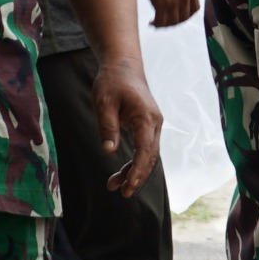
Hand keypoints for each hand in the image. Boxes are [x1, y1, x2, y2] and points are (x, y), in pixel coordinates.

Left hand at [92, 55, 164, 195]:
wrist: (123, 66)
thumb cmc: (112, 82)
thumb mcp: (104, 102)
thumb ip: (108, 127)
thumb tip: (109, 151)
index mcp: (146, 118)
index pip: (145, 151)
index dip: (137, 171)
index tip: (128, 187)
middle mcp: (154, 124)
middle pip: (149, 157)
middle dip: (136, 176)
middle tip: (122, 193)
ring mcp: (153, 125)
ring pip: (147, 155)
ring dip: (133, 171)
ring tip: (114, 185)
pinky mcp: (147, 126)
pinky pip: (144, 148)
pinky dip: (133, 161)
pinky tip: (121, 172)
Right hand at [141, 0, 198, 27]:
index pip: (195, 9)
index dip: (187, 14)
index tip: (180, 15)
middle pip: (184, 17)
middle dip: (176, 21)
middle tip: (167, 20)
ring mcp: (174, 2)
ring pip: (173, 21)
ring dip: (166, 24)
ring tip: (158, 22)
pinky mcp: (161, 4)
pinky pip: (161, 20)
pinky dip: (157, 24)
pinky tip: (152, 22)